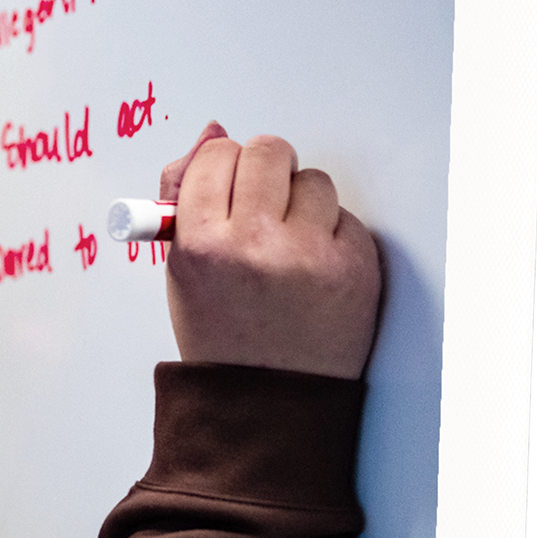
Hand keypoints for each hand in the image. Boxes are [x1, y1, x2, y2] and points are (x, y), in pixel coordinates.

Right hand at [158, 123, 380, 380]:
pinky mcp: (355, 266)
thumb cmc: (222, 335)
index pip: (214, 156)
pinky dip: (330, 235)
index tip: (223, 182)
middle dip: (263, 167)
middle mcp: (255, 245)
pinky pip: (346, 217)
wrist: (268, 404)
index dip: (219, 165)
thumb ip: (187, 198)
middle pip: (268, 152)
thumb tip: (212, 133)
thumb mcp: (182, 269)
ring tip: (287, 244)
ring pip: (313, 180)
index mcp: (201, 246)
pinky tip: (312, 269)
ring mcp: (310, 256)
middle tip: (260, 198)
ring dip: (300, 202)